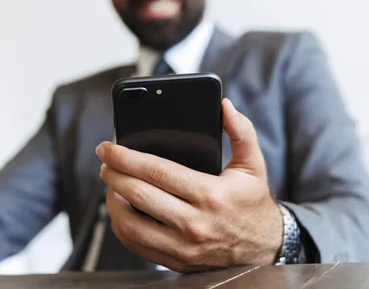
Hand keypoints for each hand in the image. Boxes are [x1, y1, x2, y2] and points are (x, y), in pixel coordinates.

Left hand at [96, 99, 282, 271]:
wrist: (263, 246)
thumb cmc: (252, 201)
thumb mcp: (253, 164)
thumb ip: (241, 132)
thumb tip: (224, 106)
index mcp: (211, 195)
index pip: (157, 171)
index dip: (126, 156)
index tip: (108, 147)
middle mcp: (194, 223)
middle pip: (138, 195)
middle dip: (113, 174)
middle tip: (104, 161)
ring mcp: (183, 246)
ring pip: (130, 223)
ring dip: (112, 201)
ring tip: (111, 185)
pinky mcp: (176, 261)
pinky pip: (136, 245)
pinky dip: (121, 226)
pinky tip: (120, 210)